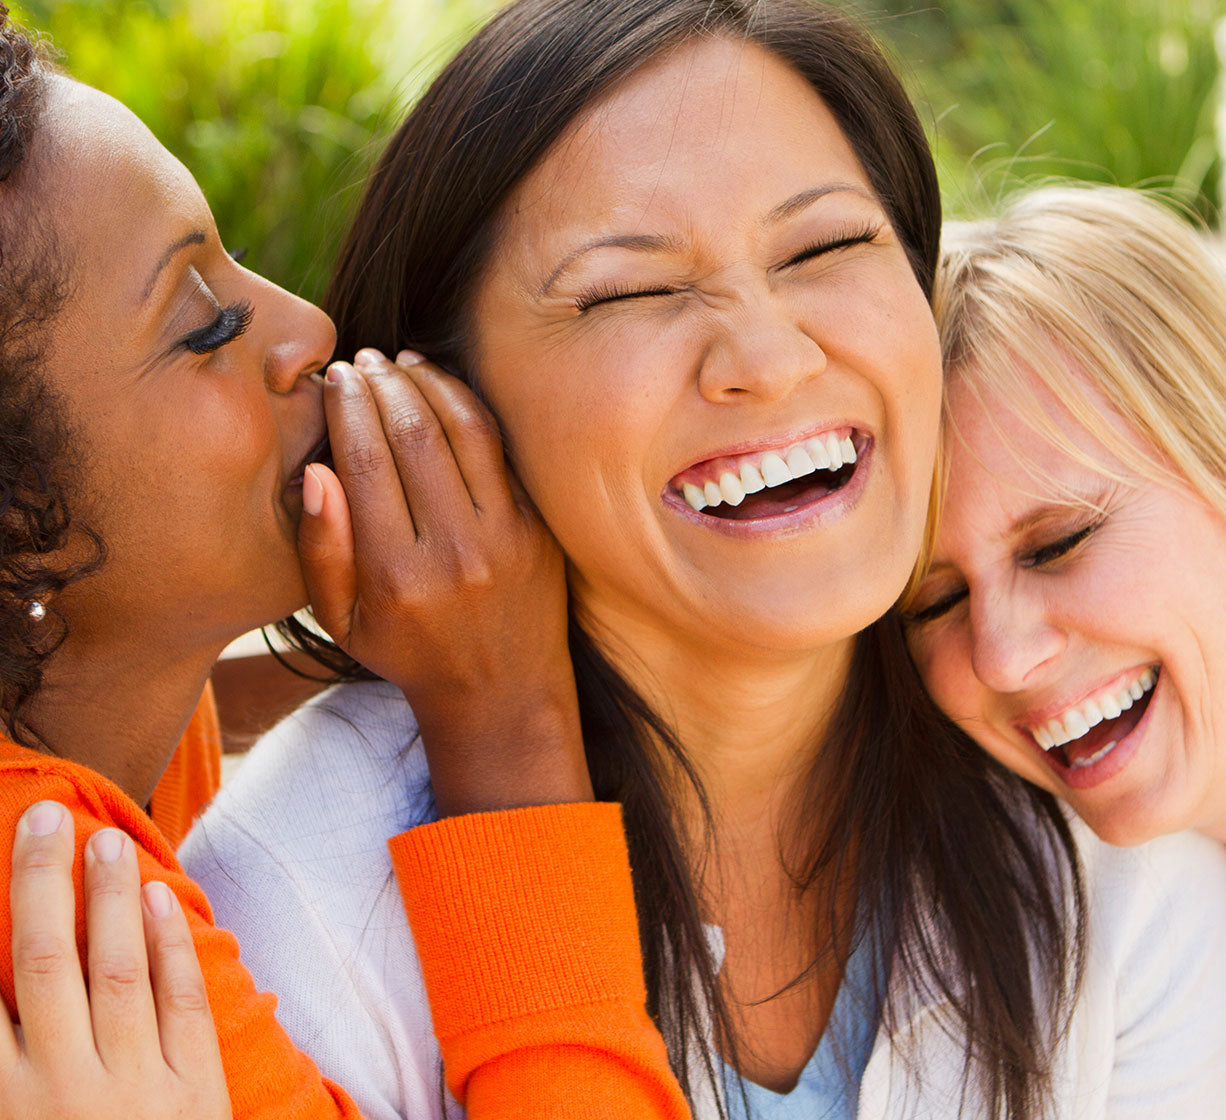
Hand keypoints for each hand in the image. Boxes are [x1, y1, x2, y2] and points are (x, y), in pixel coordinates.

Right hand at [0, 801, 230, 1118]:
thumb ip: (7, 1070)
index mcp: (4, 1109)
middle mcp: (63, 1091)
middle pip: (45, 966)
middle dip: (39, 887)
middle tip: (41, 817)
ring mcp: (135, 1088)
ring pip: (117, 971)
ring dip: (109, 899)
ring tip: (104, 837)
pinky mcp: (195, 1091)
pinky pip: (184, 1004)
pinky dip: (170, 949)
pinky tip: (160, 899)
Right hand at [298, 348, 590, 815]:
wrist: (501, 691)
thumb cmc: (409, 652)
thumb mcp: (343, 621)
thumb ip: (321, 549)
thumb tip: (315, 472)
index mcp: (396, 575)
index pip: (366, 462)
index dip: (348, 408)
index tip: (335, 378)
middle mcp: (453, 552)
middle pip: (413, 436)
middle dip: (382, 384)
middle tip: (363, 359)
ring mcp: (503, 537)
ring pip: (463, 430)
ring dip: (428, 384)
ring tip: (401, 362)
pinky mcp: (536, 528)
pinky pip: (500, 450)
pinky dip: (469, 408)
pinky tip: (443, 387)